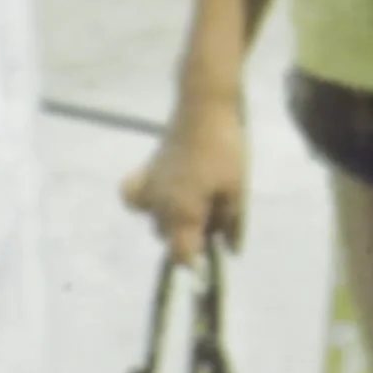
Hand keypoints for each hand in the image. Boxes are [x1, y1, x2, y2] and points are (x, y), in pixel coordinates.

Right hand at [121, 98, 248, 263]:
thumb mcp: (237, 190)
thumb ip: (231, 223)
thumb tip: (230, 251)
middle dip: (190, 236)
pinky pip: (134, 197)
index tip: (210, 257)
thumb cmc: (226, 151)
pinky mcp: (144, 172)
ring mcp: (148, 190)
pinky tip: (161, 195)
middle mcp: (159, 208)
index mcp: (183, 214)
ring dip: (173, 220)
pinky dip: (145, 202)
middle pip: (169, 238)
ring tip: (196, 200)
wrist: (204, 110)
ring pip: (155, 221)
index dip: (195, 262)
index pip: (181, 255)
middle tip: (214, 216)